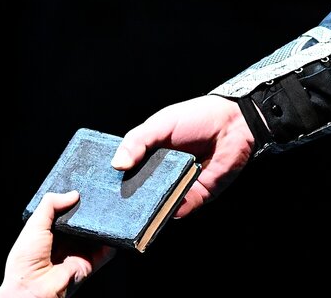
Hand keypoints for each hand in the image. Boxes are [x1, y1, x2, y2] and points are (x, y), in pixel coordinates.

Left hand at [0, 191, 114, 297]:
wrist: (33, 288)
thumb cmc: (26, 258)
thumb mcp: (35, 224)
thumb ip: (50, 205)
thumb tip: (74, 193)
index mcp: (49, 232)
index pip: (65, 212)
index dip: (72, 200)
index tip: (84, 186)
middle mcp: (65, 241)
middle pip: (82, 221)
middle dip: (90, 210)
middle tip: (99, 194)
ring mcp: (78, 252)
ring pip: (95, 234)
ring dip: (102, 223)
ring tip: (110, 206)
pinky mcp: (89, 263)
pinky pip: (105, 251)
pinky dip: (111, 241)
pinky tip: (115, 228)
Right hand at [111, 95, 252, 217]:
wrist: (232, 123)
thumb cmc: (195, 118)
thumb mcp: (160, 124)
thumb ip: (137, 141)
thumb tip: (117, 165)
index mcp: (148, 155)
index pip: (126, 172)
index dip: (113, 180)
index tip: (98, 188)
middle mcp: (160, 174)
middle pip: (139, 192)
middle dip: (129, 200)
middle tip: (113, 207)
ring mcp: (177, 186)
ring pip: (158, 204)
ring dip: (150, 209)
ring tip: (138, 212)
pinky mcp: (196, 196)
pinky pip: (181, 208)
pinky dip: (174, 210)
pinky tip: (168, 207)